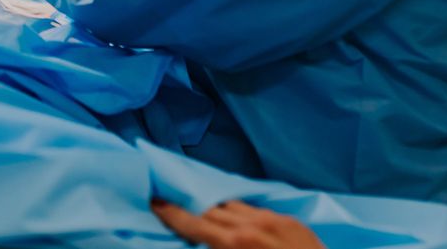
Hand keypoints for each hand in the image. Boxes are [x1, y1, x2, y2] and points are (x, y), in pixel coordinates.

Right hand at [151, 199, 325, 248]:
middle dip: (191, 207)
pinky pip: (257, 208)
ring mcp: (272, 220)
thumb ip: (216, 248)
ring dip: (217, 208)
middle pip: (210, 209)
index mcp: (234, 243)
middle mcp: (251, 226)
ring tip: (204, 210)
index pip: (194, 223)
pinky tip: (239, 219)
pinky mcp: (290, 220)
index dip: (172, 213)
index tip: (156, 202)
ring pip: (234, 205)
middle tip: (175, 205)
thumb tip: (201, 240)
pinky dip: (242, 212)